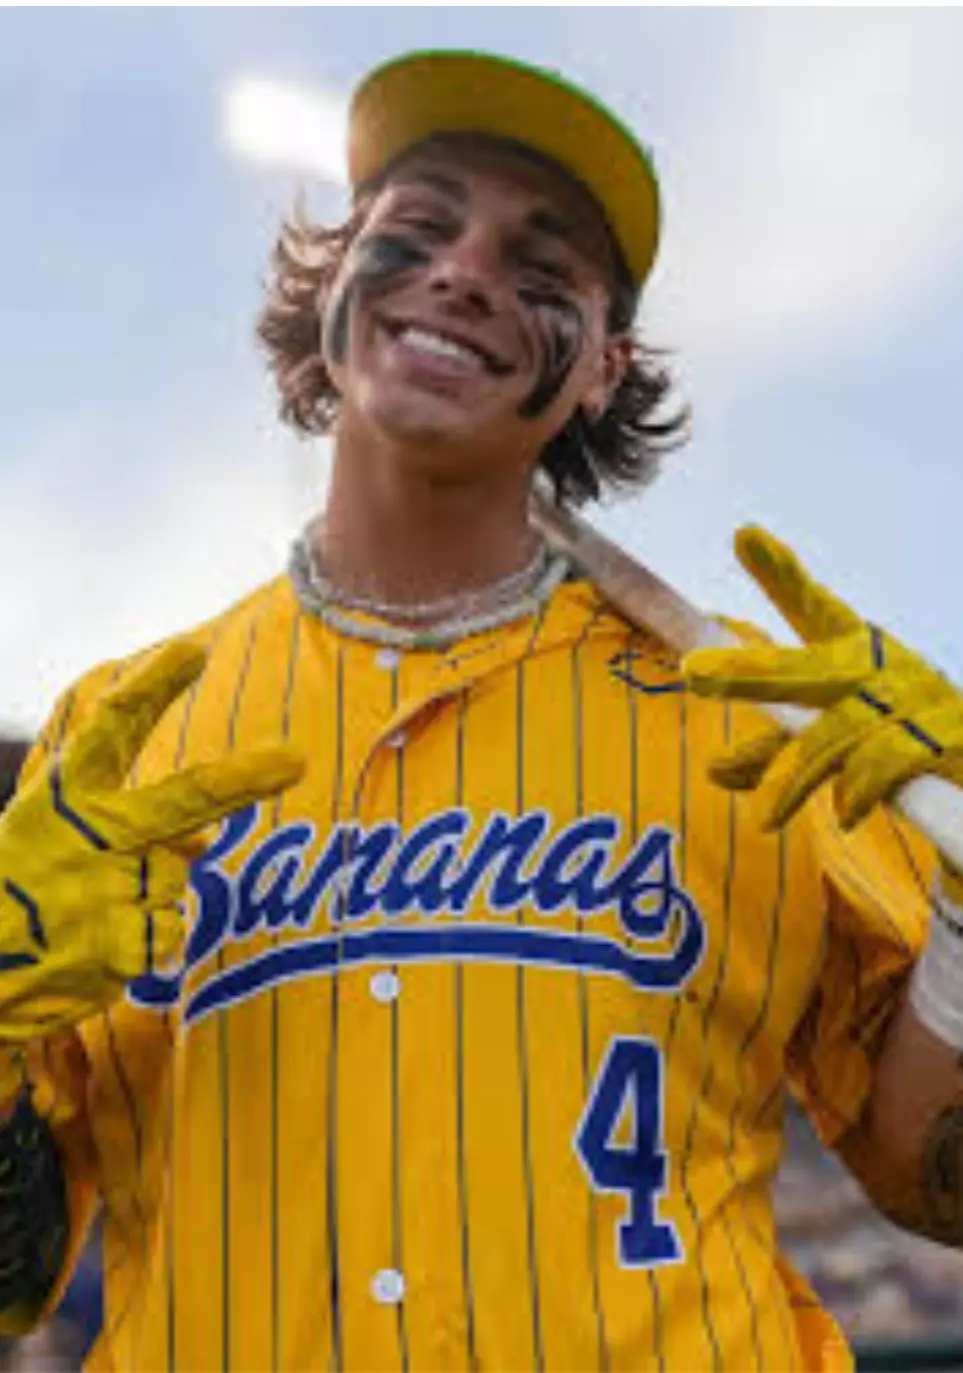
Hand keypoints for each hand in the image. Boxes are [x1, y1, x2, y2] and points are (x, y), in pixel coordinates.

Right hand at [0, 639, 303, 1041]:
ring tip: (93, 911)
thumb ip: (130, 821)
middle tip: (296, 760)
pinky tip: (103, 948)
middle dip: (242, 779)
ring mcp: (106, 891)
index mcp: (64, 797)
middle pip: (184, 798)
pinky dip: (152, 941)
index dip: (153, 686)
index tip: (194, 649)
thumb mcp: (53, 835)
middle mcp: (90, 835)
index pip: (113, 727)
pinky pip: (171, 932)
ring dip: (151, 892)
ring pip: (176, 876)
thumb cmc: (18, 891)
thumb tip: (204, 842)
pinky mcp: (118, 946)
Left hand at [681, 527, 962, 849]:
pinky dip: (858, 790)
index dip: (781, 575)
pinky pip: (887, 763)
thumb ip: (773, 751)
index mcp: (859, 655)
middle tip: (694, 673)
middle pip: (810, 667)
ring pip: (840, 731)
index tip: (745, 536)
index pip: (816, 609)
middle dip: (751, 672)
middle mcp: (887, 667)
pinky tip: (843, 814)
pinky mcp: (949, 740)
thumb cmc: (900, 748)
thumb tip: (710, 770)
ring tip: (767, 818)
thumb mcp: (834, 743)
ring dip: (798, 778)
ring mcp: (920, 700)